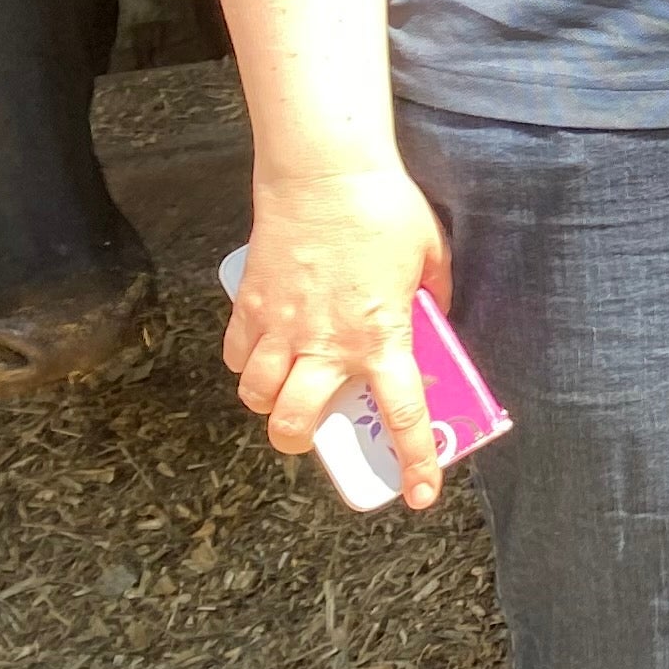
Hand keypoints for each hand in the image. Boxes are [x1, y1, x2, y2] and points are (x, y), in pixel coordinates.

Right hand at [227, 164, 454, 510]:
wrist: (324, 174)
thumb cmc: (384, 210)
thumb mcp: (431, 255)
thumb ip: (434, 296)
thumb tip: (432, 319)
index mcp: (381, 336)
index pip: (402, 413)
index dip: (414, 459)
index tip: (419, 495)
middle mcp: (326, 343)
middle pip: (296, 422)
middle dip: (300, 440)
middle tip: (312, 431)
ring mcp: (281, 327)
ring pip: (257, 396)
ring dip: (268, 404)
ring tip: (283, 392)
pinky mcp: (250, 305)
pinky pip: (235, 355)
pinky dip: (243, 365)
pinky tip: (259, 353)